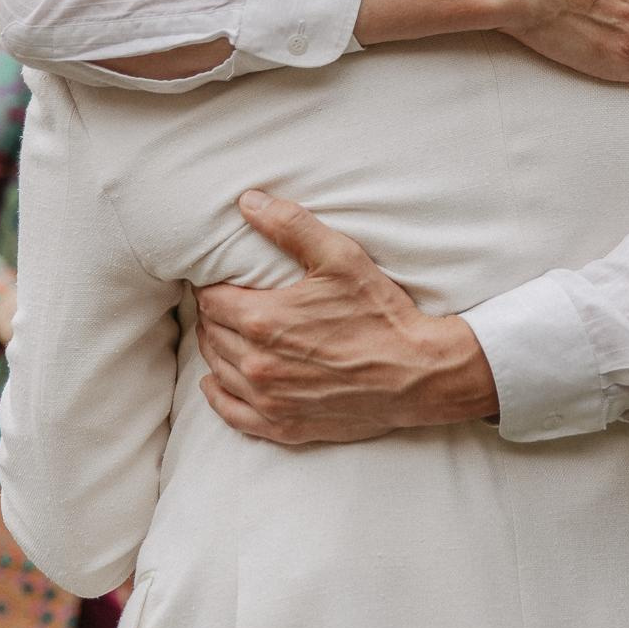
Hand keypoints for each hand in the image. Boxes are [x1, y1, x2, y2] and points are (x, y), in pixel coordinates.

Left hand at [194, 191, 498, 443]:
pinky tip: (217, 383)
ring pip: (217, 371)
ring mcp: (268, 399)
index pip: (210, 300)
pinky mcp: (283, 426)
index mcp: (262, 319)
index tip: (226, 282)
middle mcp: (257, 363)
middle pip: (211, 335)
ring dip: (217, 350)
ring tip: (227, 335)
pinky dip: (219, 396)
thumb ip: (290, 226)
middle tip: (229, 304)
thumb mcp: (341, 257)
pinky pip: (232, 413)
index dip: (215, 287)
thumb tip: (247, 201)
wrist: (418, 374)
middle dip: (216, 317)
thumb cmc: (381, 314)